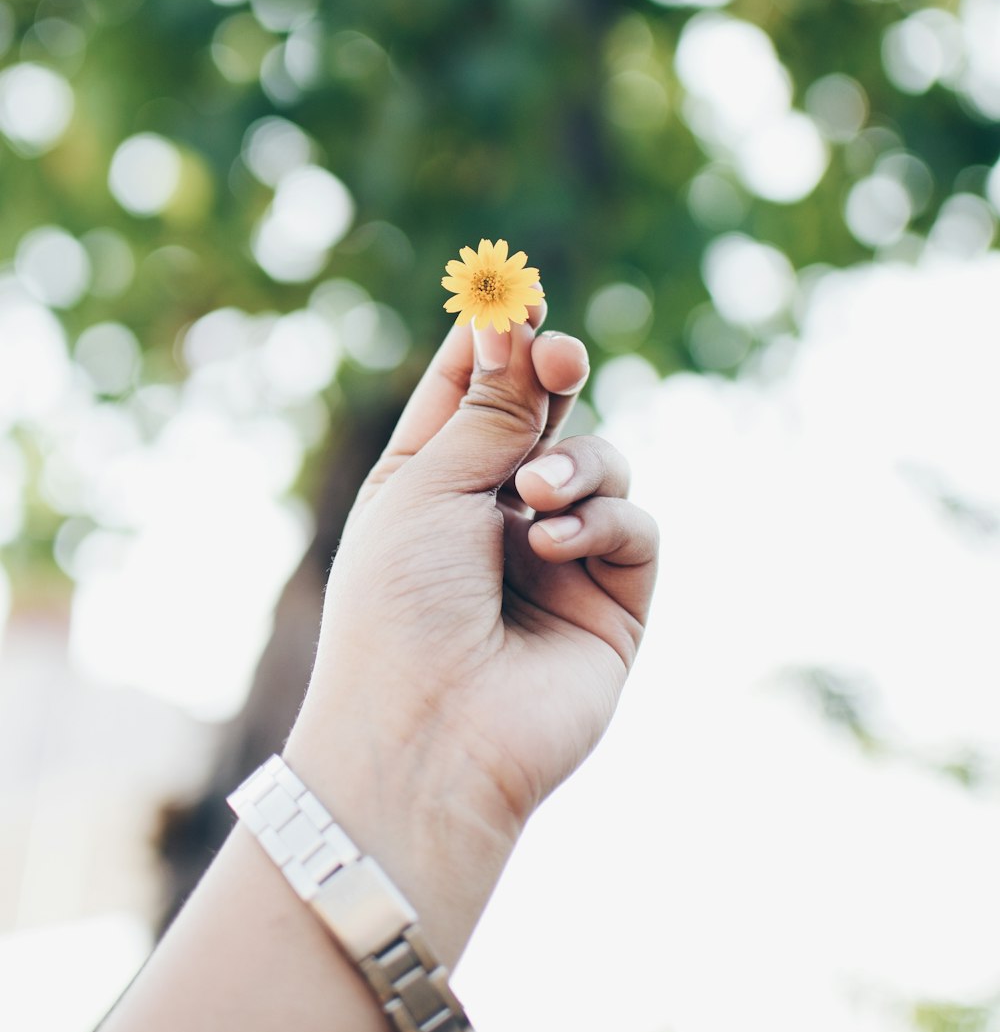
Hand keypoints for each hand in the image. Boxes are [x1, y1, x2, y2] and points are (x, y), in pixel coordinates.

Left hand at [286, 303, 658, 963]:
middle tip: (557, 359)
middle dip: (551, 379)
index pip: (473, 389)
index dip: (498, 340)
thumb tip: (513, 324)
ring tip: (532, 499)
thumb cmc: (399, 607)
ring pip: (599, 460)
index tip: (519, 294)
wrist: (428, 738)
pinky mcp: (614, 600)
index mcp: (431, 482)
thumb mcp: (429, 488)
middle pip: (542, 415)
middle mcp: (497, 513)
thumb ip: (488, 410)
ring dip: (572, 463)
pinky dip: (599, 521)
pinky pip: (632, 524)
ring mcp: (559, 557)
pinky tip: (552, 548)